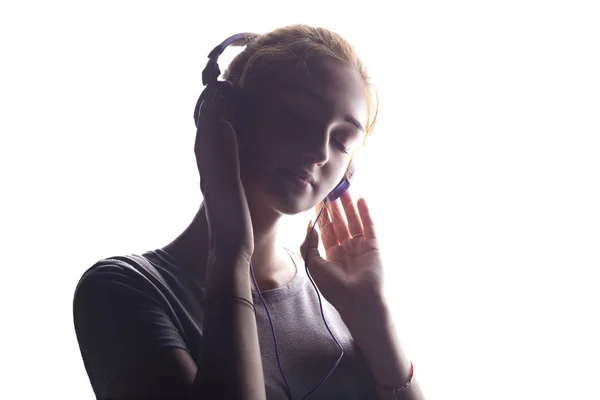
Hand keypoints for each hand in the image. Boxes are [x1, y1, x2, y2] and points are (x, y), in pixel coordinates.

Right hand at [195, 82, 253, 258]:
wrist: (230, 249)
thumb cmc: (236, 226)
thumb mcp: (233, 198)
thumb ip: (232, 181)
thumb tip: (237, 171)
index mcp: (211, 175)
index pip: (208, 141)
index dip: (209, 118)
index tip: (216, 96)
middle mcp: (208, 174)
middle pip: (204, 134)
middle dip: (207, 109)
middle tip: (214, 84)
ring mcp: (213, 179)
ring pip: (209, 141)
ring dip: (212, 115)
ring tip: (218, 91)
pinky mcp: (224, 187)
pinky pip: (222, 158)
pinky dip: (223, 138)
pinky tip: (228, 121)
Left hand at [299, 190, 383, 319]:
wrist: (357, 300)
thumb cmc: (334, 287)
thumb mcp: (313, 264)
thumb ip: (309, 244)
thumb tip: (310, 225)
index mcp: (332, 255)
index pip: (326, 230)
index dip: (322, 215)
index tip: (319, 200)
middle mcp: (346, 249)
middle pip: (340, 223)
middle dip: (335, 208)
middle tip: (331, 190)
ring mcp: (360, 247)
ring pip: (353, 221)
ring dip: (348, 206)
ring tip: (344, 190)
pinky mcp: (373, 246)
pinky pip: (369, 226)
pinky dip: (365, 212)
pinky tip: (361, 199)